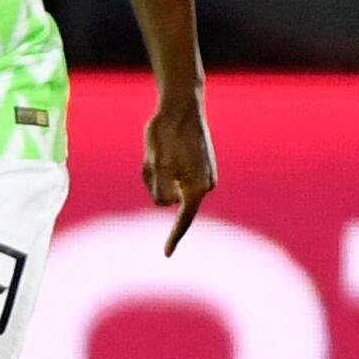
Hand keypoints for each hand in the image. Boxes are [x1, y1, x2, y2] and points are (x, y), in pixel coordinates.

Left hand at [143, 103, 216, 256]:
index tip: (166, 253)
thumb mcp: (156, 164)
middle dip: (155, 184)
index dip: (174, 237)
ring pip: (167, 185)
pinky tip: (162, 146)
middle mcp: (205, 184)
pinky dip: (160, 165)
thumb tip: (166, 204)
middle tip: (153, 156)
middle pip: (168, 198)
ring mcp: (202, 174)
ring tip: (159, 149)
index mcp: (198, 188)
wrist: (181, 104)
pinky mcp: (196, 165)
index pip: (184, 219)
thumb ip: (160, 190)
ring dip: (155, 172)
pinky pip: (172, 174)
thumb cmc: (167, 133)